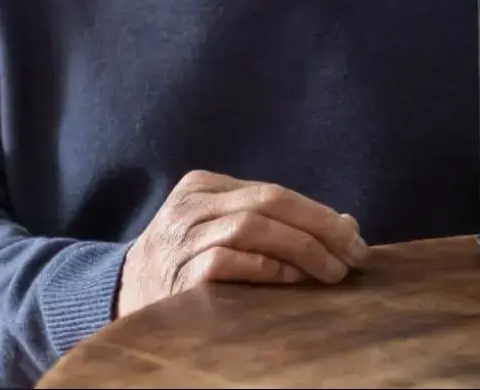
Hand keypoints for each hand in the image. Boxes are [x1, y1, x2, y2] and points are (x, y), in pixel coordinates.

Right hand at [116, 171, 368, 316]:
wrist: (125, 293)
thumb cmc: (187, 261)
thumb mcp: (223, 228)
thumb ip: (275, 222)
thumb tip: (348, 225)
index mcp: (202, 186)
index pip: (273, 192)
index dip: (320, 214)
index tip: (354, 240)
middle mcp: (190, 205)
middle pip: (267, 204)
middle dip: (320, 229)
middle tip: (354, 256)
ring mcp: (182, 238)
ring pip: (253, 229)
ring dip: (302, 250)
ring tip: (333, 273)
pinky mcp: (180, 274)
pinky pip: (232, 263)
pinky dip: (269, 270)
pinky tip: (295, 282)